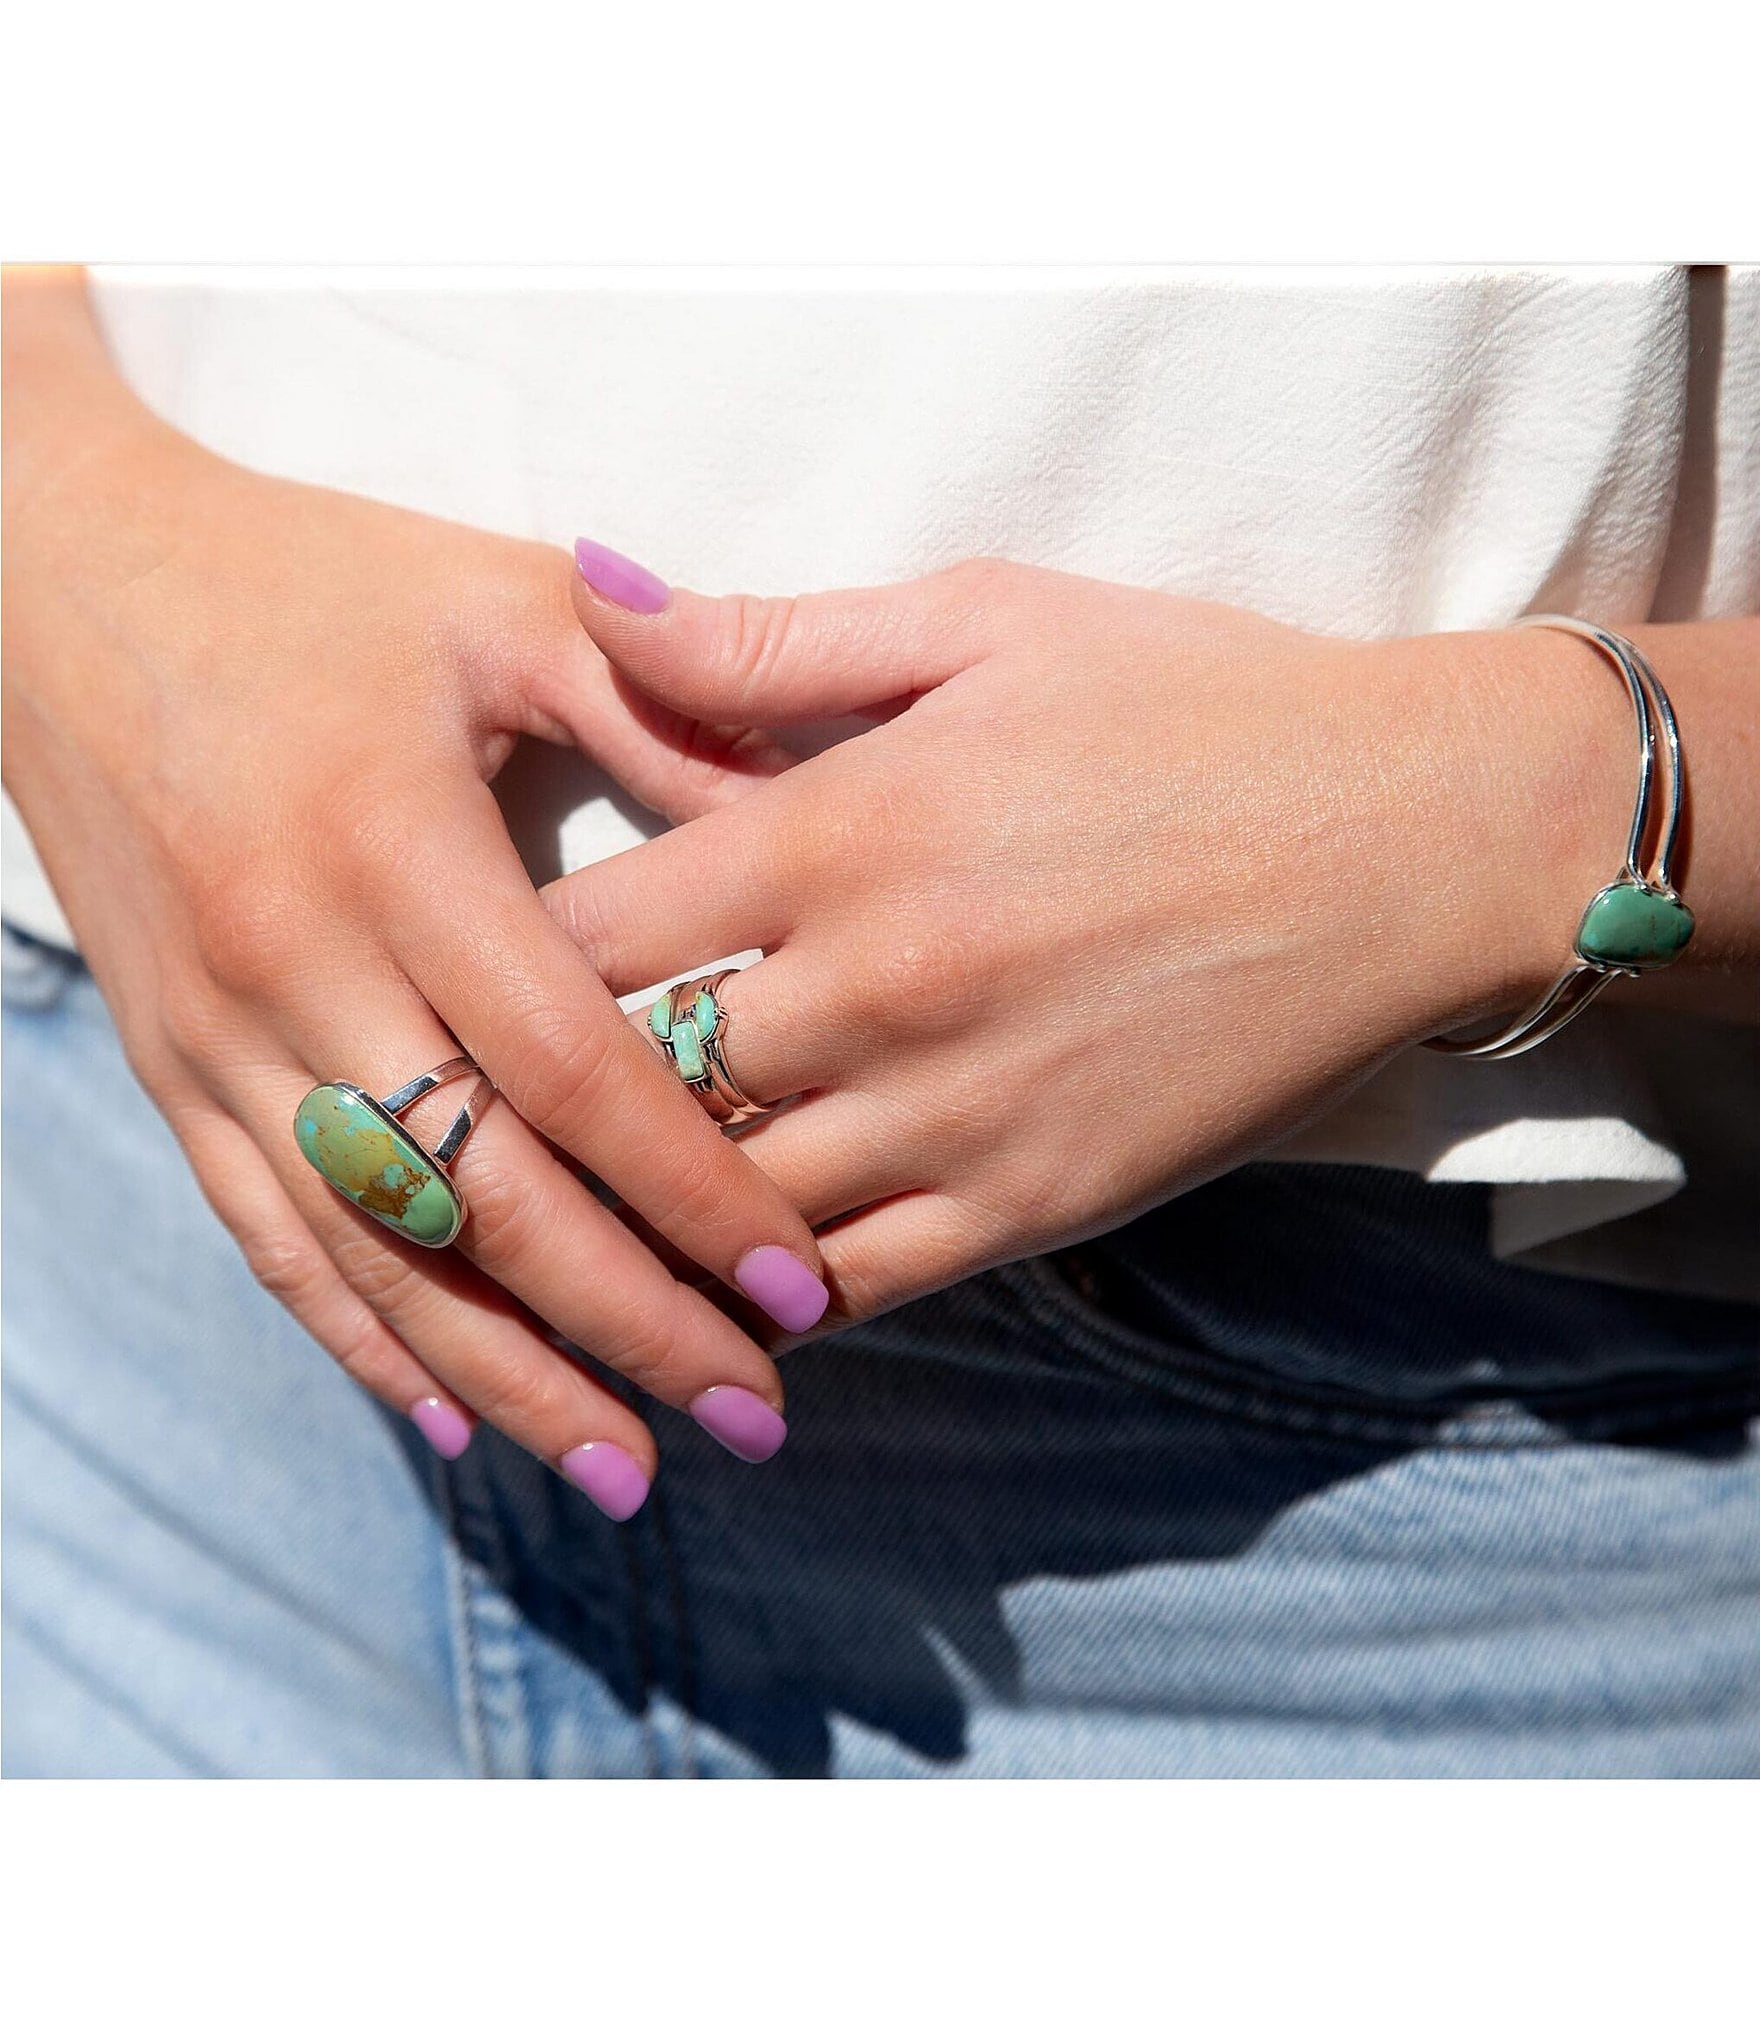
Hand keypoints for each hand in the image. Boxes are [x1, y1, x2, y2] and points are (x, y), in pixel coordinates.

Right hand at [2, 284, 825, 1508]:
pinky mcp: (169, 1065)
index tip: (801, 1285)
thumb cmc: (311, 586)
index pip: (567, 1070)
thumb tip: (814, 807)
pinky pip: (265, 1231)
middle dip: (628, 1322)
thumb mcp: (499, 601)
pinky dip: (357, 1334)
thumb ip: (662, 697)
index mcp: (392, 850)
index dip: (692, 1189)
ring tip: (626, 1468)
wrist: (52, 581)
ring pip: (371, 1250)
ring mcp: (216, 1033)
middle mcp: (294, 965)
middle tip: (756, 1415)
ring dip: (506, 1373)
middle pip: (480, 1196)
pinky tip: (450, 1414)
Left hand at [546, 548, 1629, 1332]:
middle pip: (629, 1082)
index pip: (585, 933)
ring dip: (645, 1209)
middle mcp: (877, 984)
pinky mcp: (1038, 1202)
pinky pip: (851, 1285)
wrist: (1414, 836)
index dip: (503, 963)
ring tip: (584, 1211)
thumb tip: (595, 591)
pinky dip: (769, 1293)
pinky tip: (723, 1282)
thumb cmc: (1198, 704)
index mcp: (841, 826)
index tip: (475, 973)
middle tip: (495, 1109)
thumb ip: (773, 634)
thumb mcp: (987, 619)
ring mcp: (957, 1111)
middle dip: (553, 1100)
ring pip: (722, 1203)